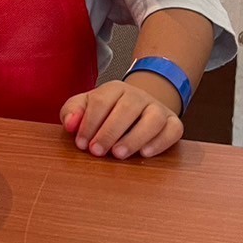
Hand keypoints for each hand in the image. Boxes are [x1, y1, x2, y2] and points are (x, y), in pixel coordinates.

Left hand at [60, 80, 182, 159]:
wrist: (138, 109)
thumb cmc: (106, 112)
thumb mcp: (85, 107)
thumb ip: (71, 112)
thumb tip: (70, 124)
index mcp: (114, 88)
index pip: (101, 101)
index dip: (89, 123)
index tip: (81, 143)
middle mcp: (138, 95)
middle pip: (127, 108)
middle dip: (109, 132)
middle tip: (97, 151)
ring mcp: (158, 108)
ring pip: (153, 119)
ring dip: (135, 138)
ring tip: (118, 154)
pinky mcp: (173, 122)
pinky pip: (173, 130)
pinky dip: (160, 142)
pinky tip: (144, 153)